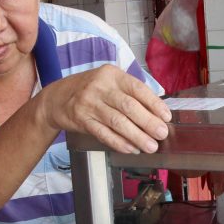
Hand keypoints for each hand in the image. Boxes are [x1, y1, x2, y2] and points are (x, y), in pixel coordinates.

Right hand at [42, 65, 171, 153]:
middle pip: (129, 106)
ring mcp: (89, 103)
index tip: (166, 116)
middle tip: (162, 134)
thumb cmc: (91, 90)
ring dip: (137, 136)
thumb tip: (157, 112)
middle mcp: (100, 87)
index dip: (154, 104)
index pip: (137, 88)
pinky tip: (132, 149)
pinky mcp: (81, 120)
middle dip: (148, 122)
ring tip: (151, 146)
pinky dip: (119, 143)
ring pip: (118, 122)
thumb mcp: (109, 82)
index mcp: (112, 74)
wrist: (57, 98)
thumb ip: (130, 93)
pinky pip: (104, 134)